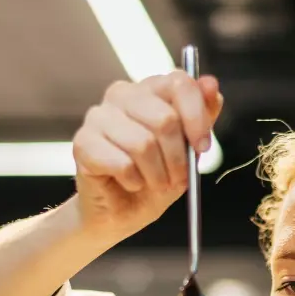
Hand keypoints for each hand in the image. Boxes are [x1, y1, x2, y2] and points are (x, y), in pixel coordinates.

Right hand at [72, 71, 223, 235]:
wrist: (122, 212)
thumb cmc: (155, 178)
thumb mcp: (188, 150)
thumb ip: (202, 117)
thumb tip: (211, 85)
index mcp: (150, 89)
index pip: (179, 83)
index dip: (197, 118)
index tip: (202, 147)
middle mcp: (122, 95)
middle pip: (164, 119)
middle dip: (178, 159)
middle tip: (177, 179)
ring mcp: (98, 116)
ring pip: (143, 144)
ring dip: (157, 175)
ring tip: (154, 183)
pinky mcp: (83, 143)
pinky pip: (122, 164)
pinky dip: (134, 181)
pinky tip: (130, 183)